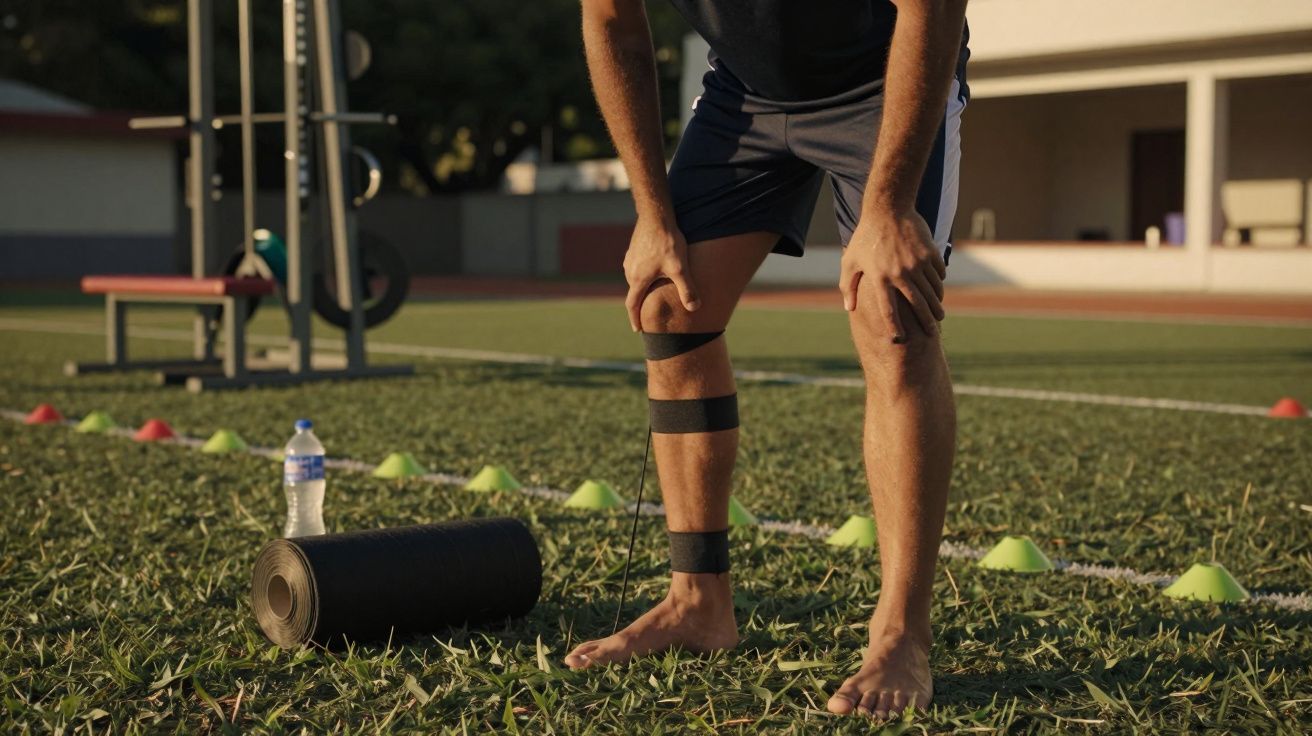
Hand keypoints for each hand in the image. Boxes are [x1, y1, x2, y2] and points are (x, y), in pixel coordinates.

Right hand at [623, 214, 699, 331]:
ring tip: (654, 292)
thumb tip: (694, 308)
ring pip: (636, 279)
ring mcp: (630, 259)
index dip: (635, 319)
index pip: (632, 305)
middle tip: (649, 312)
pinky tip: (655, 270)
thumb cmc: (667, 241)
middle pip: (634, 292)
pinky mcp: (634, 249)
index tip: (638, 329)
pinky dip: (645, 274)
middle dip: (641, 303)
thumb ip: (687, 289)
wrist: (656, 215)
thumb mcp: (680, 268)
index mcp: (638, 279)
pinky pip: (638, 267)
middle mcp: (630, 271)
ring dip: (643, 287)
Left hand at [840, 210, 945, 340]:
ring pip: (932, 291)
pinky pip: (938, 274)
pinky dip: (939, 284)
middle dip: (926, 322)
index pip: (888, 310)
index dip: (895, 328)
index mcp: (879, 278)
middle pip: (917, 305)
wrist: (888, 209)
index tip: (900, 340)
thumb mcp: (850, 261)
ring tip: (938, 316)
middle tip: (931, 333)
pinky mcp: (929, 253)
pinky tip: (938, 291)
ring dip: (936, 305)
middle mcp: (900, 273)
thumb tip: (849, 309)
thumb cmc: (865, 237)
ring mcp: (917, 263)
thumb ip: (847, 286)